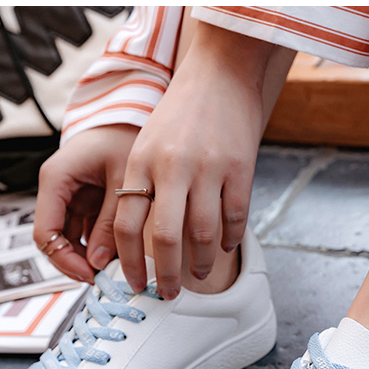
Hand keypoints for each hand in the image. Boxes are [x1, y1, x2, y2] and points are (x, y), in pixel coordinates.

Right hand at [34, 124, 139, 282]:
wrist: (132, 114)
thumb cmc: (125, 136)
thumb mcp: (122, 183)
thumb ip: (109, 223)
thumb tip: (98, 263)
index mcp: (56, 179)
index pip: (46, 233)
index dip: (64, 260)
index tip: (90, 275)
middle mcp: (55, 189)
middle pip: (54, 240)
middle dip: (76, 262)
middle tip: (105, 278)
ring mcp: (68, 196)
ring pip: (69, 239)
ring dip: (88, 256)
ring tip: (116, 268)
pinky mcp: (82, 200)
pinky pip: (83, 231)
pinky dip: (97, 245)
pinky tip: (118, 254)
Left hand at [113, 25, 277, 298]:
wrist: (221, 74)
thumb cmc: (179, 116)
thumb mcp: (147, 145)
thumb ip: (142, 188)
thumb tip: (141, 245)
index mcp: (142, 162)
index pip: (127, 225)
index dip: (130, 263)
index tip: (136, 284)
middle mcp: (172, 166)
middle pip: (165, 238)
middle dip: (165, 276)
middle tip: (168, 294)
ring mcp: (209, 167)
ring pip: (203, 234)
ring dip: (201, 263)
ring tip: (198, 275)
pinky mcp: (240, 167)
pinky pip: (235, 217)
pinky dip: (229, 239)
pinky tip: (225, 247)